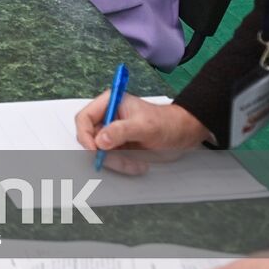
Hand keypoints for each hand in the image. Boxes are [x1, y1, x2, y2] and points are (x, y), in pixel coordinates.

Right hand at [73, 90, 210, 174]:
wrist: (184, 134)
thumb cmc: (168, 123)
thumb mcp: (145, 126)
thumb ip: (121, 131)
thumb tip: (100, 140)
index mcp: (110, 103)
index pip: (84, 118)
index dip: (85, 135)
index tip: (95, 150)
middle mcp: (108, 117)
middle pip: (90, 138)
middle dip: (104, 153)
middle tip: (119, 161)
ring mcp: (113, 133)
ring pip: (101, 152)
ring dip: (116, 162)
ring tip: (135, 164)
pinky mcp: (119, 146)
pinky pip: (112, 159)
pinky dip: (123, 165)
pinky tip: (138, 165)